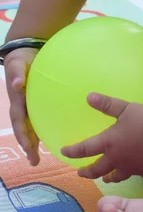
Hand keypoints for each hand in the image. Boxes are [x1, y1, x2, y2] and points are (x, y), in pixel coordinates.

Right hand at [4, 48, 40, 165]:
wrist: (26, 50)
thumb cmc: (21, 58)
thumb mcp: (18, 63)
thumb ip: (18, 73)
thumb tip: (18, 84)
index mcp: (17, 100)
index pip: (20, 121)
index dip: (23, 136)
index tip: (28, 149)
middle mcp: (22, 105)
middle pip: (24, 129)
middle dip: (28, 145)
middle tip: (35, 161)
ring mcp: (29, 104)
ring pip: (31, 125)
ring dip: (34, 141)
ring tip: (39, 157)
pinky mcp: (38, 100)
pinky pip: (41, 115)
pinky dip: (46, 125)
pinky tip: (56, 133)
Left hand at [61, 93, 142, 182]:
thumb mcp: (125, 108)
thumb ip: (107, 104)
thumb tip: (88, 96)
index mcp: (108, 143)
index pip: (85, 149)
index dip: (72, 151)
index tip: (64, 152)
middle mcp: (115, 158)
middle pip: (96, 170)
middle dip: (87, 172)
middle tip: (81, 172)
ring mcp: (129, 167)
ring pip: (113, 176)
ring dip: (106, 176)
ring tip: (105, 178)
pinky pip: (131, 175)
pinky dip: (127, 173)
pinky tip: (130, 170)